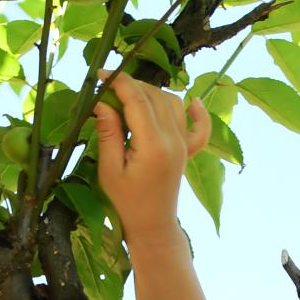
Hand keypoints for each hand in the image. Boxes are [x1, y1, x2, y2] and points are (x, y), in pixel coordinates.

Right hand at [93, 72, 208, 246]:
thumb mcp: (109, 169)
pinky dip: (198, 112)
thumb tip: (102, 101)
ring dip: (151, 93)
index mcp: (153, 145)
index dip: (118, 82)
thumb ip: (108, 133)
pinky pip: (200, 127)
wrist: (152, 225)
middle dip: (130, 85)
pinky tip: (192, 101)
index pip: (138, 100)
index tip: (99, 75)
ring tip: (128, 96)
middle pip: (155, 96)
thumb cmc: (126, 201)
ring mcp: (184, 144)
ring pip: (172, 103)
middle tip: (107, 88)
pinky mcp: (188, 150)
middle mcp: (174, 140)